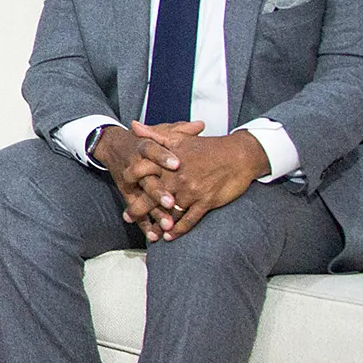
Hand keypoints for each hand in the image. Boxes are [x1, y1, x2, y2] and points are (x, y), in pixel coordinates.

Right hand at [92, 122, 190, 238]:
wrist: (112, 145)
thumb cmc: (141, 140)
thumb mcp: (159, 132)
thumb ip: (179, 131)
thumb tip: (200, 125)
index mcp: (143, 148)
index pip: (152, 151)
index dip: (164, 158)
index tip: (177, 164)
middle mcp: (135, 166)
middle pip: (146, 180)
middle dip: (158, 193)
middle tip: (171, 202)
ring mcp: (131, 183)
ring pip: (142, 199)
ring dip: (153, 213)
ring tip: (167, 225)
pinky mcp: (129, 195)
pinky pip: (137, 212)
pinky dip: (144, 225)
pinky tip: (154, 236)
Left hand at [126, 122, 269, 238]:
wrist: (239, 155)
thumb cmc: (207, 146)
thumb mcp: (180, 138)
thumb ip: (154, 135)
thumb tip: (133, 126)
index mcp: (168, 162)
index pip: (144, 172)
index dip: (131, 179)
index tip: (123, 186)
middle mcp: (177, 177)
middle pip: (152, 196)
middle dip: (138, 208)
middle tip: (128, 217)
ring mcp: (191, 191)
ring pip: (169, 212)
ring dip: (158, 224)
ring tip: (148, 232)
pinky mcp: (205, 202)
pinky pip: (188, 220)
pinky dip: (178, 230)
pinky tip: (169, 236)